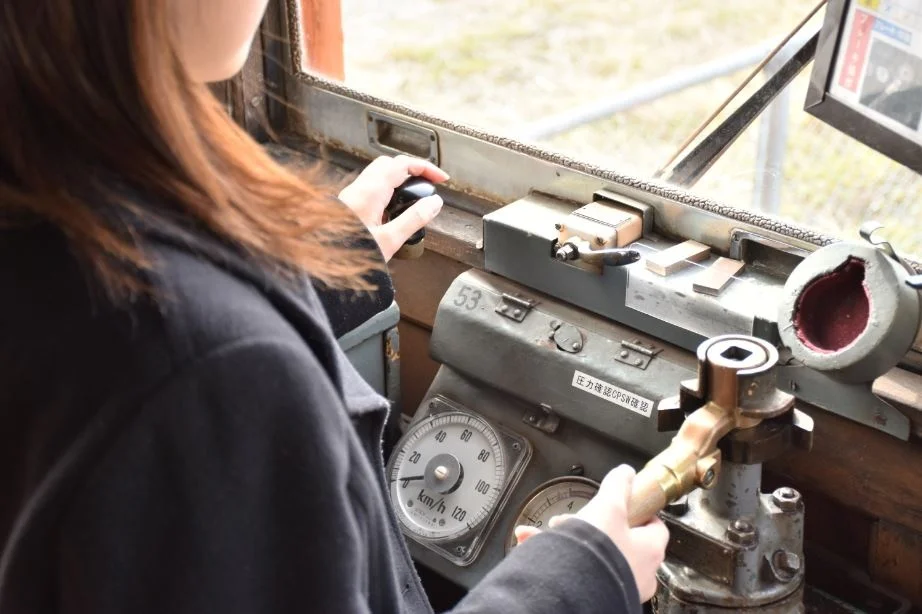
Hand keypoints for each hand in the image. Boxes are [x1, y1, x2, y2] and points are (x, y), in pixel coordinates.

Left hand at [337, 155, 447, 260]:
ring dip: (399, 179)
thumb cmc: (348, 253)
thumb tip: (434, 203)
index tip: (440, 178)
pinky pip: (370, 188)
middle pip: (390, 165)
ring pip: (379, 175)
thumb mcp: (389, 240)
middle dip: (412, 169)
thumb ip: (414, 219)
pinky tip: (393, 209)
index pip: (402, 165)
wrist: (319, 263)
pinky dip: (388, 190)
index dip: (425, 168)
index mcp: (371, 191)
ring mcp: (351, 195)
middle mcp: (359, 188)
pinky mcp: (347, 205)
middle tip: (428, 182)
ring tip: (414, 195)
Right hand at [514, 465, 668, 602]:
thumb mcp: (609, 505)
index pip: (656, 527)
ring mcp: (621, 586)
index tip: (629, 505)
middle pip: (622, 541)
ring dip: (574, 540)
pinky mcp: (599, 594)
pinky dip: (561, 556)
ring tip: (551, 531)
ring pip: (597, 555)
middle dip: (595, 525)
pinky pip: (580, 569)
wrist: (574, 587)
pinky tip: (537, 544)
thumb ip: (618, 485)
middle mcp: (641, 573)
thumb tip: (624, 473)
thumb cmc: (601, 553)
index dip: (640, 512)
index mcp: (651, 550)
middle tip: (579, 518)